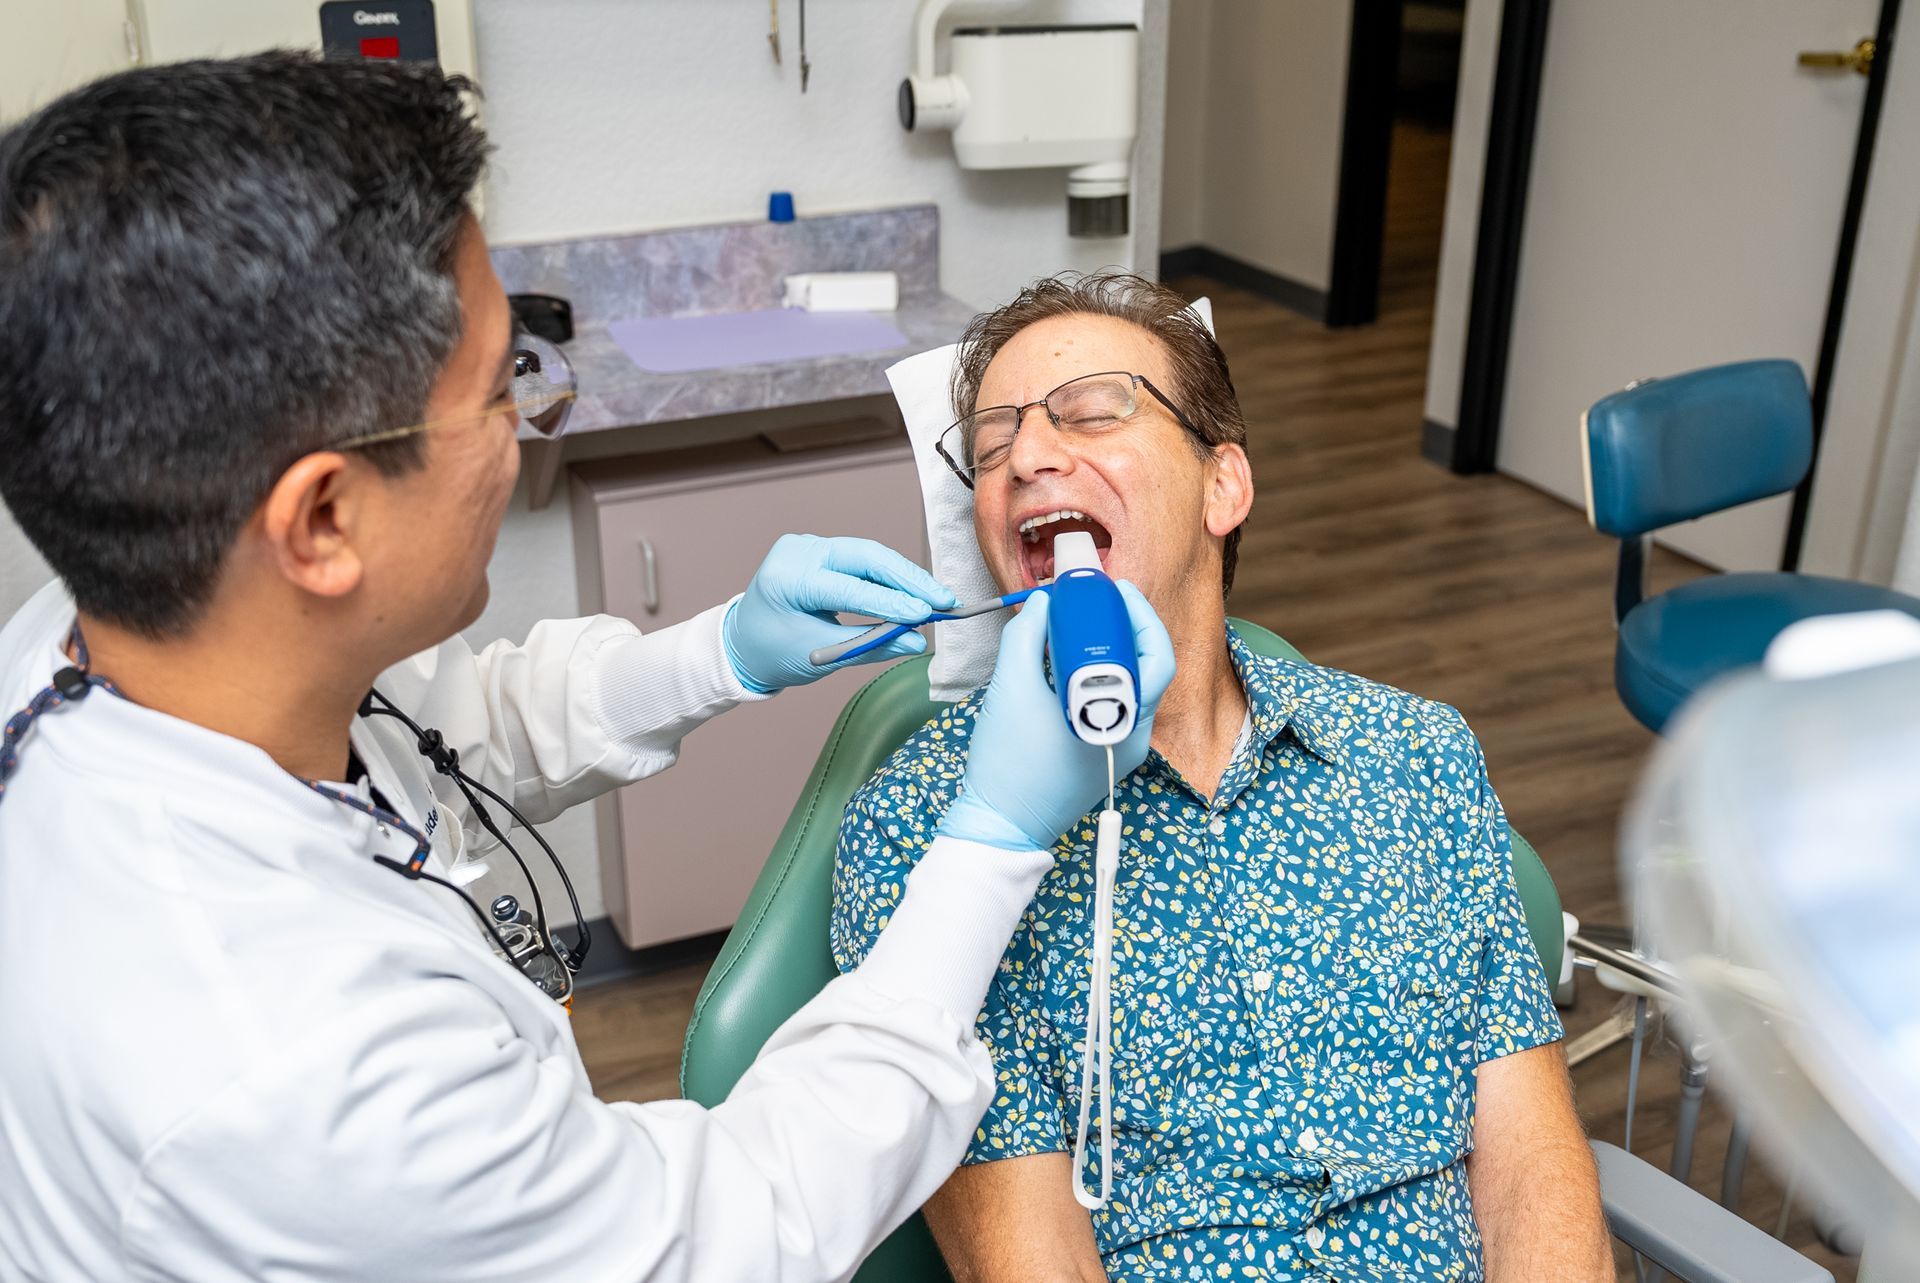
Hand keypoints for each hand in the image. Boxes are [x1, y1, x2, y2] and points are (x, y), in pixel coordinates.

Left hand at [723, 534, 957, 693]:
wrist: (744, 643)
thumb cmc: (774, 652)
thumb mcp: (820, 656)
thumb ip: (869, 645)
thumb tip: (915, 641)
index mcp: (787, 578)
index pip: (848, 587)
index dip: (890, 601)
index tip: (924, 615)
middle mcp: (798, 552)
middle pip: (866, 557)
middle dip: (908, 580)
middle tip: (943, 601)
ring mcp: (809, 545)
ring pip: (869, 555)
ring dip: (905, 577)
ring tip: (937, 597)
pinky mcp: (821, 549)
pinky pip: (863, 560)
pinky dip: (890, 577)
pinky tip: (916, 591)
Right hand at [939, 582, 1175, 850]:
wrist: (999, 824)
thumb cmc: (1007, 764)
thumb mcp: (1011, 687)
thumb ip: (1028, 635)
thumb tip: (1046, 603)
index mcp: (1123, 719)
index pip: (1154, 655)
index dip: (1138, 614)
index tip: (1113, 588)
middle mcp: (1134, 735)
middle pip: (1149, 667)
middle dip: (1128, 627)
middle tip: (1101, 601)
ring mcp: (1123, 749)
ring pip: (1134, 685)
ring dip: (1114, 650)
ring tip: (1085, 625)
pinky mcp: (1107, 756)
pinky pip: (1116, 704)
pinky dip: (1100, 676)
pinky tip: (1072, 661)